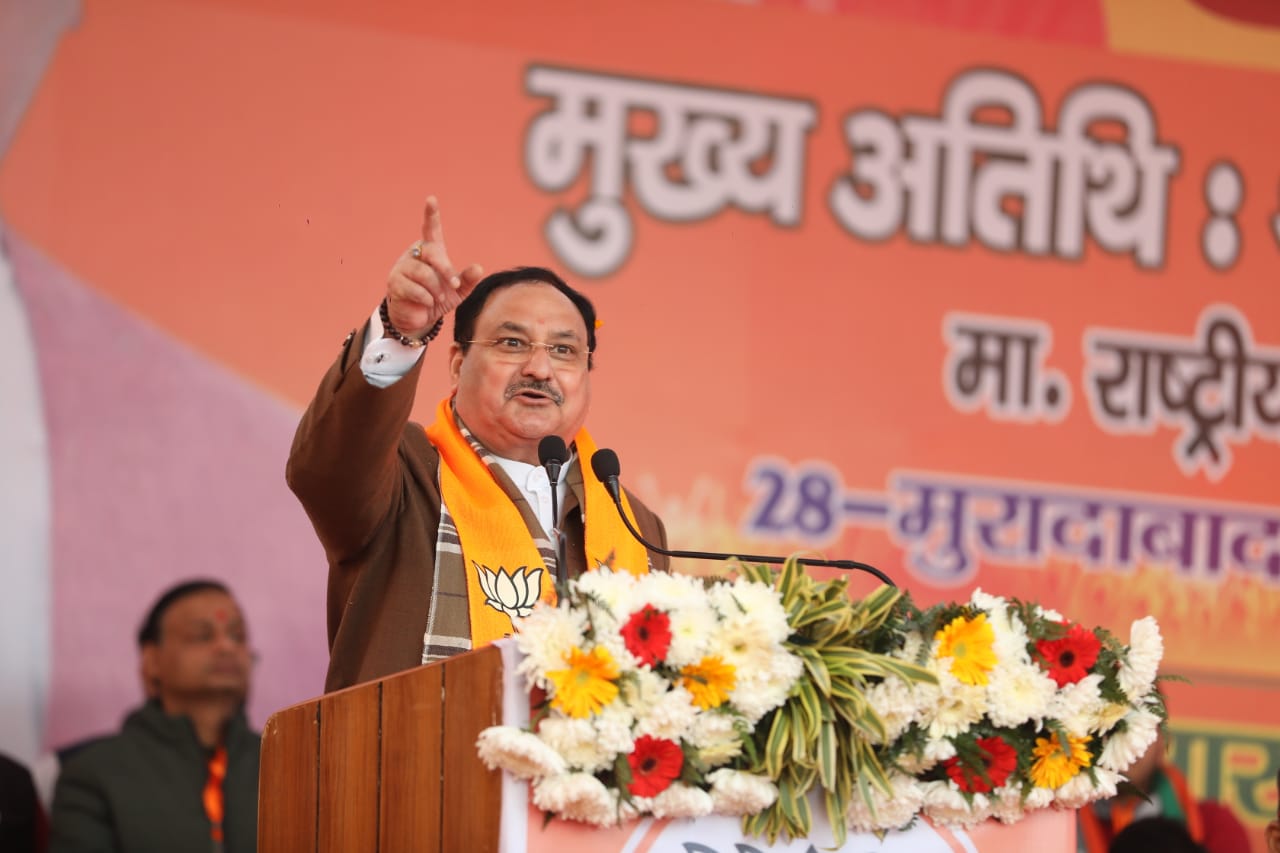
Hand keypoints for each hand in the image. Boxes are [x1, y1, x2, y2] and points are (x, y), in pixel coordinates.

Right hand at [384, 196, 484, 339]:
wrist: (418, 318)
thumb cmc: (438, 299)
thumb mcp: (457, 291)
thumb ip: (468, 279)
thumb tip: (479, 268)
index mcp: (431, 251)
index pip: (430, 229)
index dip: (431, 214)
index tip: (431, 199)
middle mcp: (415, 254)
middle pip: (432, 253)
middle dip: (445, 270)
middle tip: (454, 285)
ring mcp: (402, 267)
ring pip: (423, 273)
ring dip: (436, 289)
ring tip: (438, 298)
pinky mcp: (394, 282)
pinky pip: (414, 289)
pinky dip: (426, 299)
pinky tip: (427, 303)